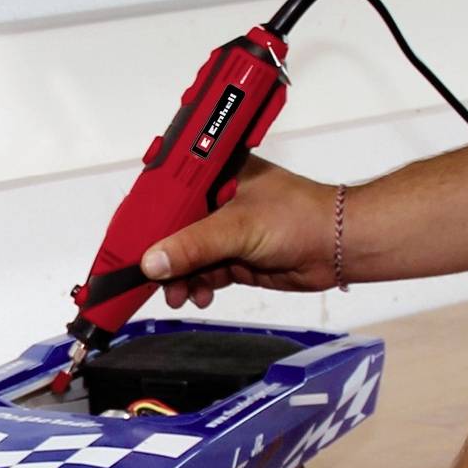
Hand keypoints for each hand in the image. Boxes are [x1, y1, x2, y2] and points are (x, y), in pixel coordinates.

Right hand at [140, 158, 341, 309]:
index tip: (127, 245)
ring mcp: (224, 230)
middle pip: (170, 229)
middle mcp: (215, 199)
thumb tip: (153, 262)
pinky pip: (201, 272)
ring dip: (178, 277)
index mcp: (214, 174)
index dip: (145, 219)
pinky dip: (195, 285)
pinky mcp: (232, 256)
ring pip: (184, 256)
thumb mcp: (239, 227)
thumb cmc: (301, 218)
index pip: (166, 193)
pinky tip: (199, 294)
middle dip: (160, 257)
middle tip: (149, 278)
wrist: (339, 247)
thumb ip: (194, 245)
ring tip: (179, 292)